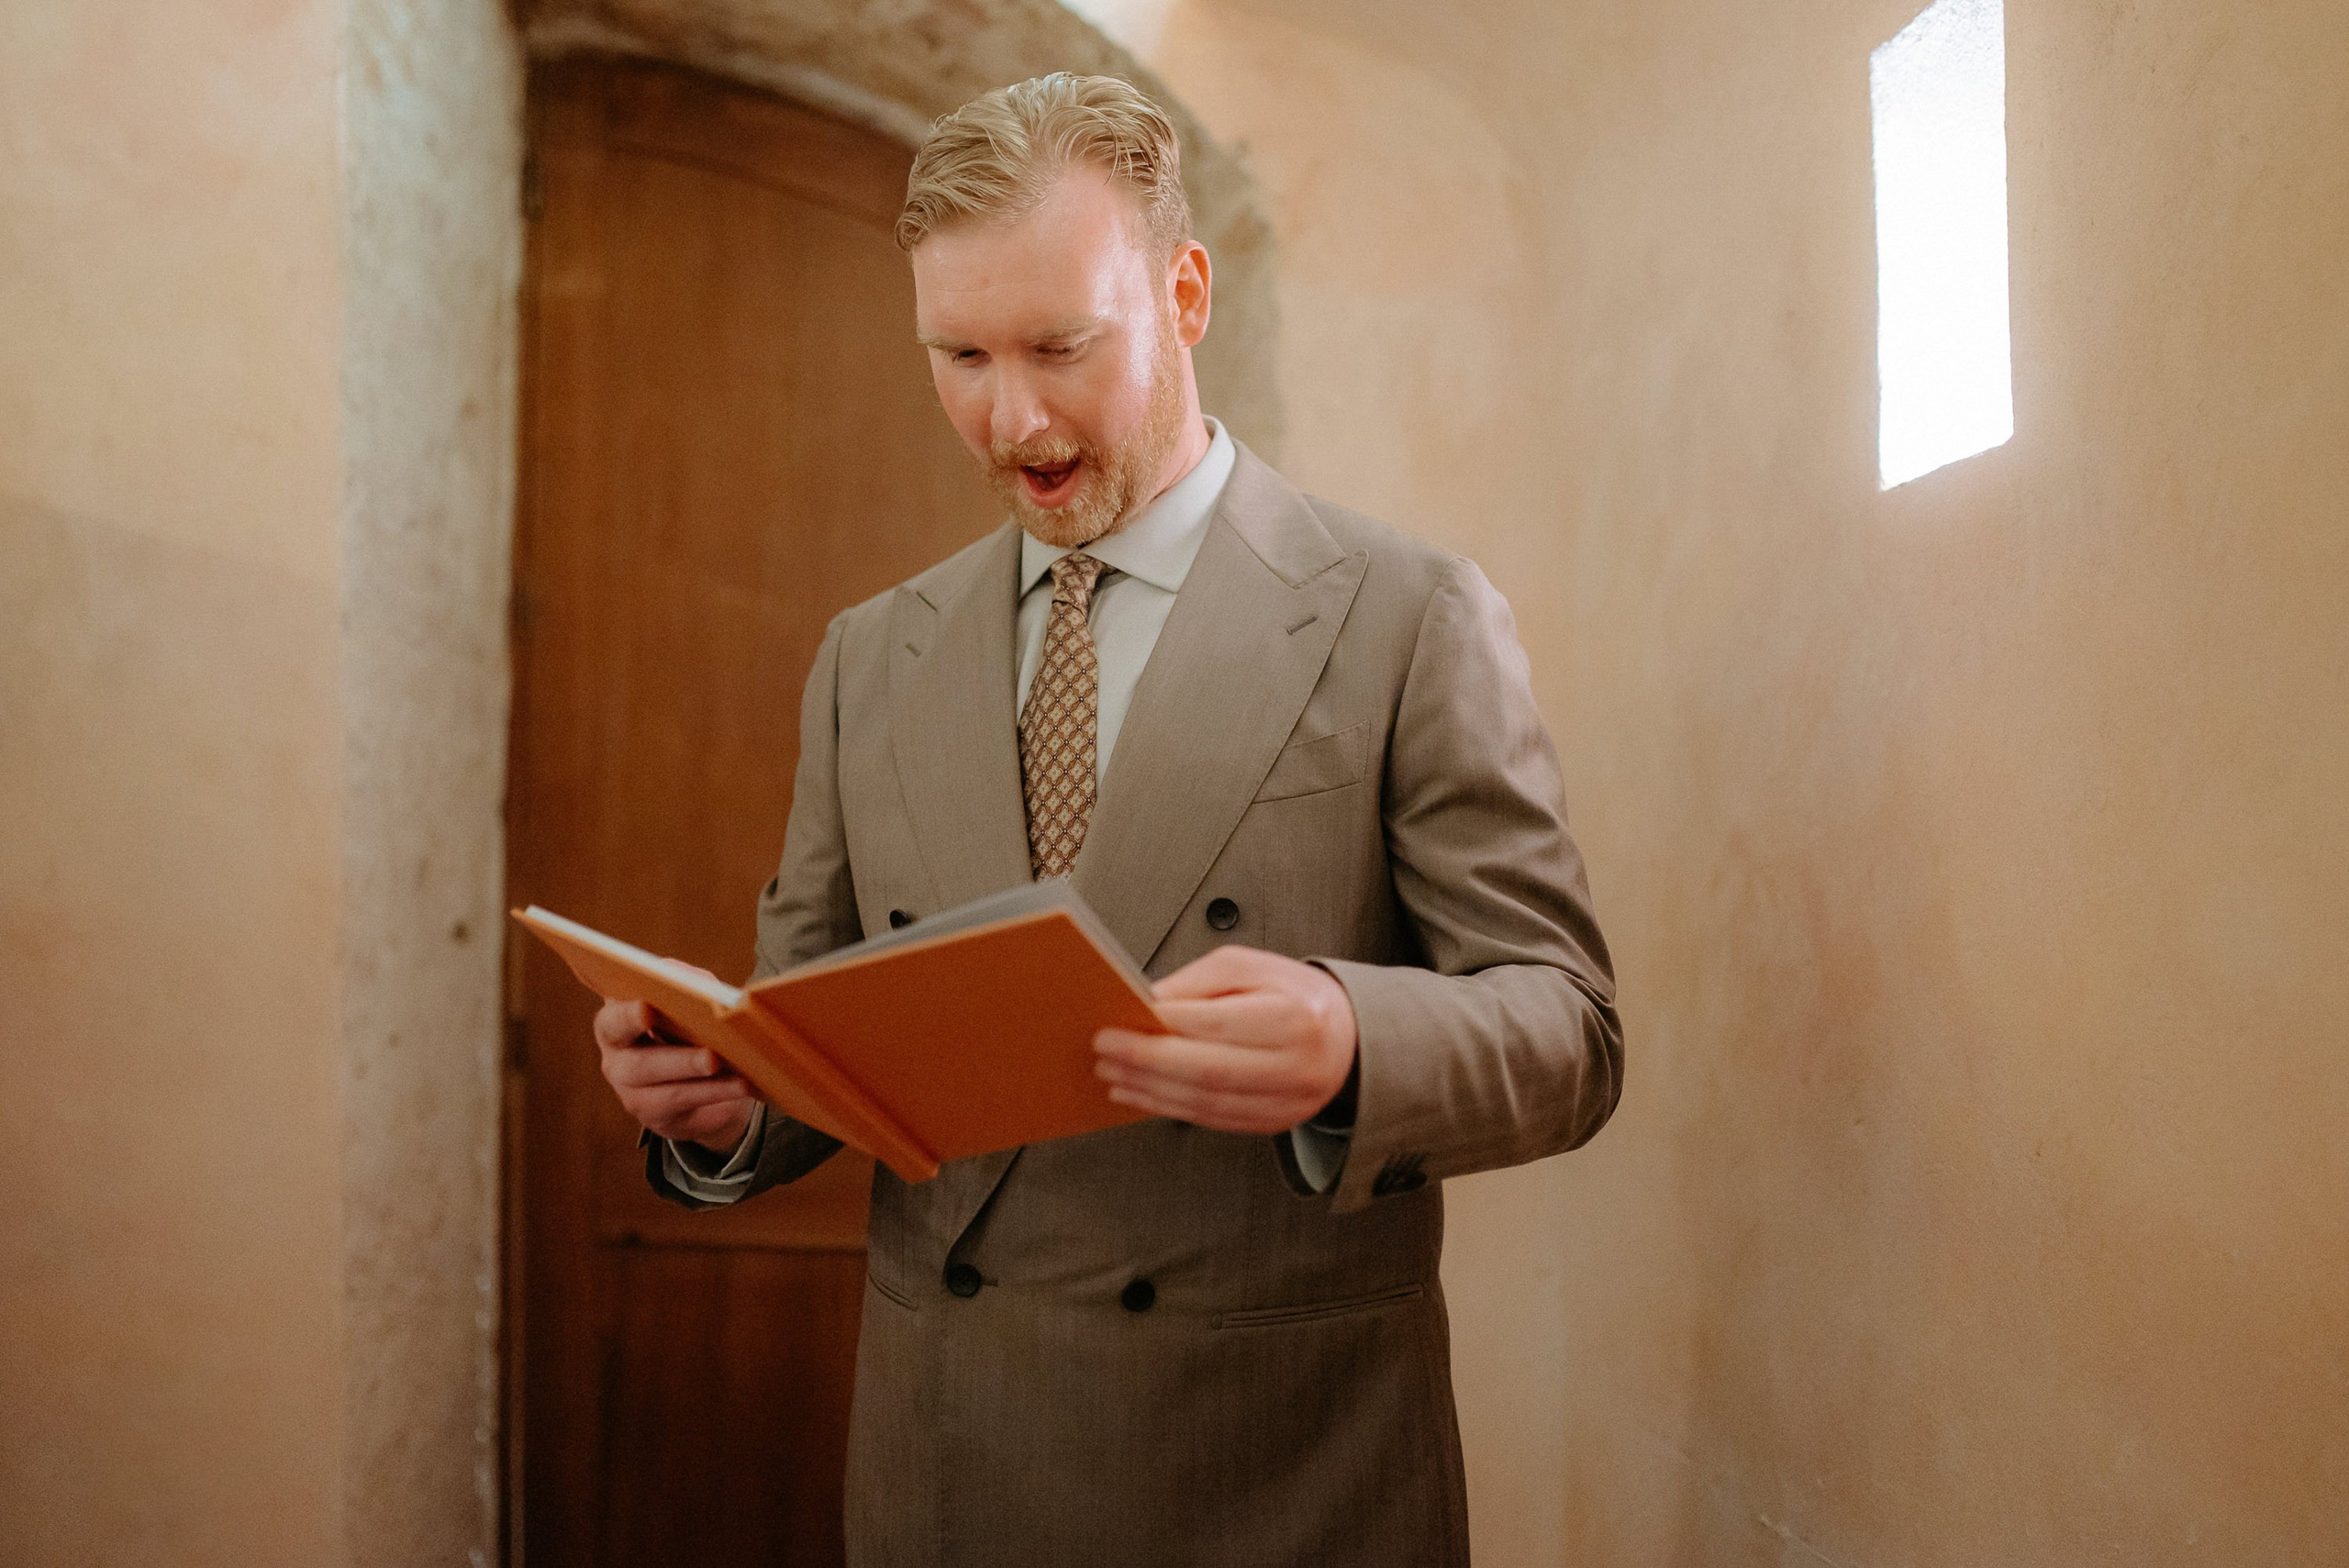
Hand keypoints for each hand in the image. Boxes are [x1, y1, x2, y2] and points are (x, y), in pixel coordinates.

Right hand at [594, 996, 758, 1154]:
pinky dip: (714, 1091)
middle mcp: (616, 1058)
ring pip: (661, 1087)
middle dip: (675, 1057)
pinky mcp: (654, 1115)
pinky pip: (682, 1102)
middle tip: (709, 1055)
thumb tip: (697, 984)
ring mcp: (630, 1091)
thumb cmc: (688, 1029)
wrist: (700, 1081)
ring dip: (695, 1073)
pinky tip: (740, 1085)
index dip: (626, 1016)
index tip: (646, 1010)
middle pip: (638, 1062)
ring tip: (727, 1069)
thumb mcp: (689, 1002)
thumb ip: (689, 984)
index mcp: (616, 1023)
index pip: (613, 1019)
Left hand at [1093, 946, 1357, 1134]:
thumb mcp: (1250, 968)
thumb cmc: (1292, 995)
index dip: (1163, 1026)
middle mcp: (1297, 1065)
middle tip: (1104, 1050)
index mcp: (1295, 1016)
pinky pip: (1212, 1119)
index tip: (1118, 1020)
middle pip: (1208, 1070)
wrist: (1345, 1037)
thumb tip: (1146, 1007)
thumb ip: (1198, 983)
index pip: (1217, 1023)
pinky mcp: (1274, 1123)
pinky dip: (1169, 1107)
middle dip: (1146, 1061)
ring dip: (1150, 1090)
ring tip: (1112, 1073)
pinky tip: (1140, 1093)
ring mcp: (1289, 1102)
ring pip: (1205, 1102)